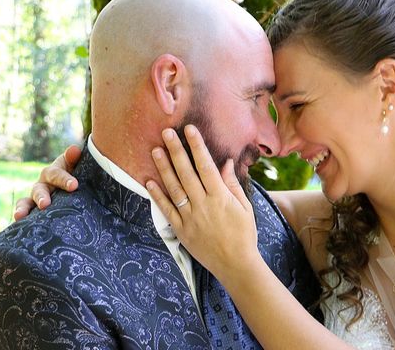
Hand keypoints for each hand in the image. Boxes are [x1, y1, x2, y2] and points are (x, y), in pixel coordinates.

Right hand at [13, 145, 81, 220]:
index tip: (74, 185)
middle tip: (45, 204)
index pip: (56, 174)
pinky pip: (25, 216)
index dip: (64, 179)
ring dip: (21, 209)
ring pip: (25, 203)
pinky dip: (21, 221)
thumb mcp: (76, 165)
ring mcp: (35, 199)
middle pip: (39, 190)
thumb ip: (74, 158)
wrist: (74, 188)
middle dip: (41, 197)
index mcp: (53, 173)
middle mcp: (42, 185)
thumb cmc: (77, 174)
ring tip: (18, 216)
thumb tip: (74, 149)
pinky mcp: (33, 212)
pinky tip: (17, 228)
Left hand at [146, 125, 259, 279]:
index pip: (206, 166)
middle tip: (166, 132)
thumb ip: (232, 184)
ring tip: (155, 150)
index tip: (190, 129)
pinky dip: (157, 196)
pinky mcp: (181, 230)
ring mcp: (190, 218)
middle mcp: (203, 205)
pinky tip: (149, 181)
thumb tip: (226, 162)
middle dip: (176, 151)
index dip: (197, 146)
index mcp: (220, 197)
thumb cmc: (244, 234)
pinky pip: (166, 210)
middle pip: (186, 173)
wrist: (236, 265)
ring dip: (163, 168)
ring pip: (174, 188)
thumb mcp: (245, 207)